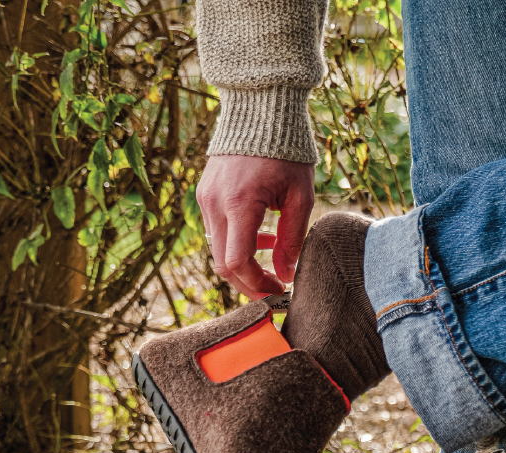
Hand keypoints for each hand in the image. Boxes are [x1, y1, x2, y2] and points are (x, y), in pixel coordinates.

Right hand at [196, 155, 314, 298]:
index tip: (279, 291)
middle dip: (249, 283)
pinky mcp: (204, 193)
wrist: (260, 108)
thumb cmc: (287, 151)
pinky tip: (262, 237)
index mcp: (240, 204)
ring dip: (243, 264)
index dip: (257, 285)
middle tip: (274, 288)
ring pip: (218, 250)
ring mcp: (205, 198)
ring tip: (272, 260)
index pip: (237, 263)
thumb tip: (285, 275)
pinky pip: (217, 231)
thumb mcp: (300, 198)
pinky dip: (236, 243)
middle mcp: (215, 203)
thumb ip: (292, 240)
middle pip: (223, 264)